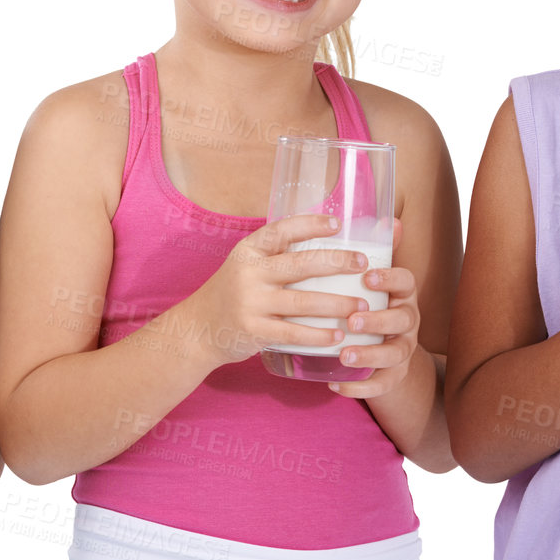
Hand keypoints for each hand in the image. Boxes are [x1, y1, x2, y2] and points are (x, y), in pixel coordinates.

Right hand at [187, 213, 372, 368]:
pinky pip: (293, 333)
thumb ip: (276, 258)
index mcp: (249, 251)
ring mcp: (250, 302)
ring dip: (337, 303)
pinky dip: (318, 335)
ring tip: (363, 304)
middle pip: (301, 264)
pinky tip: (338, 335)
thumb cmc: (232, 295)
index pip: (282, 230)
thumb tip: (326, 250)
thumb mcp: (246, 267)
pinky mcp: (253, 330)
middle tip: (363, 264)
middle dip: (337, 262)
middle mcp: (249, 273)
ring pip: (303, 301)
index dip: (311, 224)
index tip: (338, 224)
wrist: (197, 330)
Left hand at [328, 218, 418, 399]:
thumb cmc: (370, 303)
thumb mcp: (371, 278)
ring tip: (344, 355)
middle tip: (352, 320)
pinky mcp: (392, 377)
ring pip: (395, 355)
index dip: (391, 279)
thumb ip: (371, 251)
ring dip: (370, 355)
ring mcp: (403, 350)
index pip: (406, 282)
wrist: (385, 350)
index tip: (368, 276)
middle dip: (379, 320)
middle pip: (403, 320)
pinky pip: (382, 385)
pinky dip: (360, 387)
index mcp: (401, 294)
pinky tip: (336, 385)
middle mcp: (407, 321)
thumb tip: (385, 217)